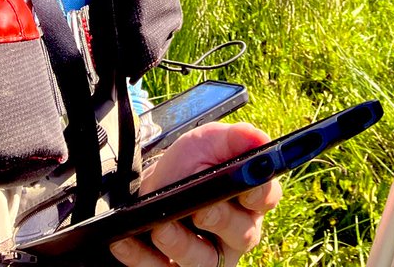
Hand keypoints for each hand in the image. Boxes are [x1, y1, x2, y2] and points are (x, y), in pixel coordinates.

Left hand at [110, 122, 281, 266]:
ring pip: (204, 262)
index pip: (267, 197)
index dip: (259, 192)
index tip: (244, 183)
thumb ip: (235, 138)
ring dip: (181, 244)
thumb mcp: (209, 142)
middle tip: (201, 208)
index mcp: (250, 198)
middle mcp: (237, 232)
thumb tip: (259, 139)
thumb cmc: (190, 164)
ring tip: (161, 226)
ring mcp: (208, 256)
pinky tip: (126, 241)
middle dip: (221, 220)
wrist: (153, 184)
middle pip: (242, 235)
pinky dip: (142, 257)